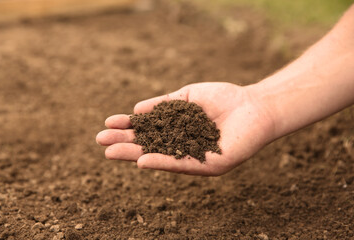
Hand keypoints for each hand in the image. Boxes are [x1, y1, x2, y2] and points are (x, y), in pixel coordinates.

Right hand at [96, 82, 274, 175]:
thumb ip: (163, 105)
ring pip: (160, 157)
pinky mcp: (208, 165)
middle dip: (125, 143)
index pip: (148, 129)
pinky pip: (181, 164)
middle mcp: (181, 145)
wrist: (254, 105)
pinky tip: (142, 160)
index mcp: (176, 129)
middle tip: (100, 141)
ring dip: (135, 155)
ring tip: (110, 152)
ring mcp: (194, 156)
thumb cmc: (223, 98)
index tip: (108, 122)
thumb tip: (136, 111)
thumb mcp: (187, 97)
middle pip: (149, 145)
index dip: (128, 126)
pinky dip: (161, 162)